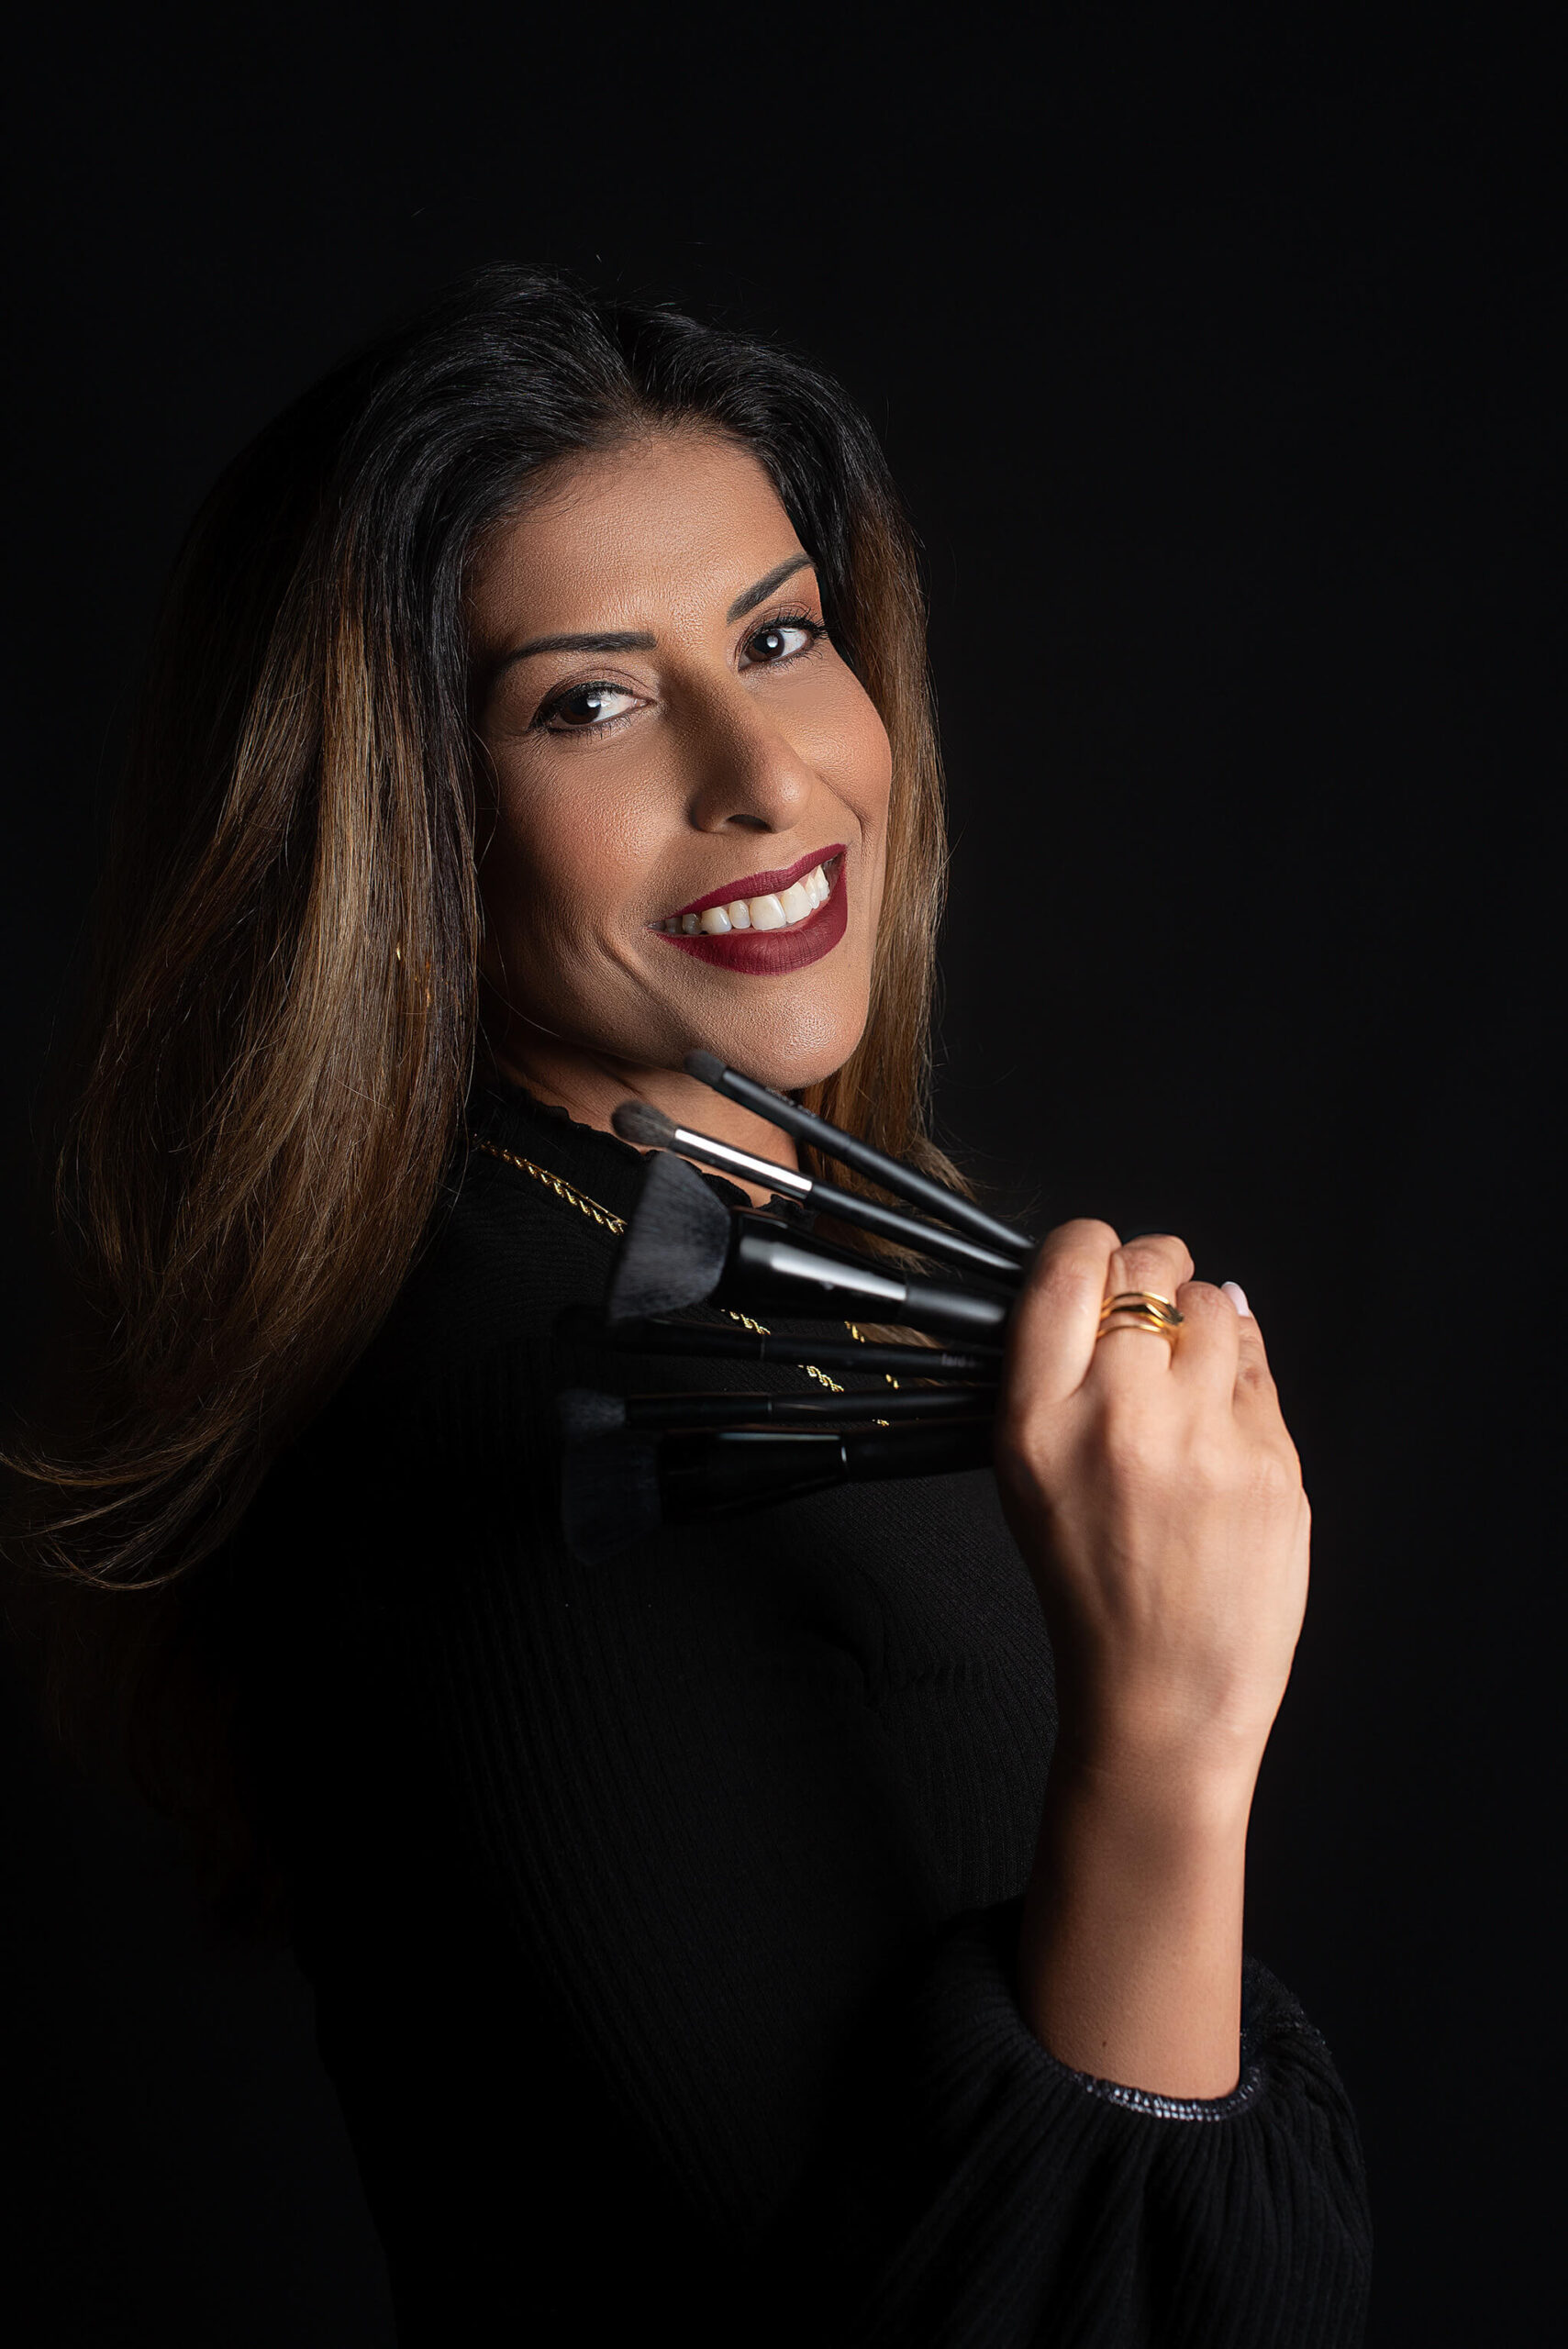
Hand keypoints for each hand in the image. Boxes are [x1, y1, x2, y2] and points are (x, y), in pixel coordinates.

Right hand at [994, 1222, 1309, 1785]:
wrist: (1162, 1693)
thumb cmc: (1091, 1588)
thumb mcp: (1027, 1476)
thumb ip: (1055, 1375)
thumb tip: (1105, 1277)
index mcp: (1038, 1423)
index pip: (1066, 1269)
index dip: (1086, 1246)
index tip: (1096, 1259)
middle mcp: (1118, 1419)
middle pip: (1147, 1267)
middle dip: (1151, 1269)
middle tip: (1151, 1304)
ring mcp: (1204, 1440)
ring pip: (1213, 1303)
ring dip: (1200, 1319)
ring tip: (1187, 1374)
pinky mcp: (1272, 1462)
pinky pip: (1259, 1365)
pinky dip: (1241, 1372)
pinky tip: (1221, 1417)